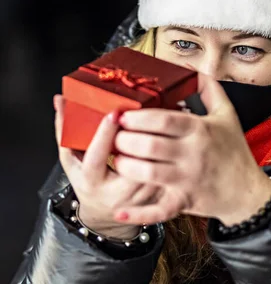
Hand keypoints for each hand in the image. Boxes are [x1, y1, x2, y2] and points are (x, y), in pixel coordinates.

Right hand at [54, 95, 163, 237]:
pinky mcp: (154, 200)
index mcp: (91, 181)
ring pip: (151, 170)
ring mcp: (136, 199)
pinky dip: (167, 157)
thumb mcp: (72, 159)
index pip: (96, 158)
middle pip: (129, 164)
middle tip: (144, 115)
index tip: (114, 114)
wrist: (103, 212)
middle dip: (137, 138)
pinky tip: (170, 138)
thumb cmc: (87, 179)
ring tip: (160, 122)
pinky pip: (164, 176)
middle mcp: (114, 194)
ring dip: (156, 146)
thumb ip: (65, 130)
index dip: (104, 136)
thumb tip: (59, 100)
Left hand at [112, 73, 270, 225]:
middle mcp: (193, 154)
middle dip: (126, 140)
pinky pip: (159, 211)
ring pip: (149, 174)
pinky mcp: (184, 201)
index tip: (123, 114)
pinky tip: (120, 210)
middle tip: (115, 135)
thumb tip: (187, 68)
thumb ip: (208, 87)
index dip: (139, 117)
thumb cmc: (233, 149)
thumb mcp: (226, 112)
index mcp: (200, 129)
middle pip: (150, 146)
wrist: (247, 191)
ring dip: (126, 166)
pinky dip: (138, 214)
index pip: (164, 120)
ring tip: (116, 158)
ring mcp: (188, 179)